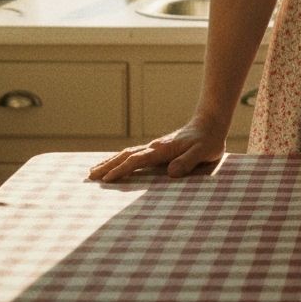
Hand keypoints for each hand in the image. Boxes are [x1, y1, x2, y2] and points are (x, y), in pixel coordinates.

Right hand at [87, 120, 226, 182]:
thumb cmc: (209, 140)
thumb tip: (170, 172)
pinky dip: (120, 160)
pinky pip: (134, 155)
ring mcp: (155, 147)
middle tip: (89, 176)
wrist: (211, 123)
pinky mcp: (158, 149)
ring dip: (110, 162)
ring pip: (127, 154)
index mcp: (163, 149)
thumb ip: (188, 161)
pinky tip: (115, 164)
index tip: (106, 179)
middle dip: (108, 165)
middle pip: (126, 155)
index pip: (137, 160)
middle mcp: (155, 147)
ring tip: (93, 171)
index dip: (122, 170)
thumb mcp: (203, 152)